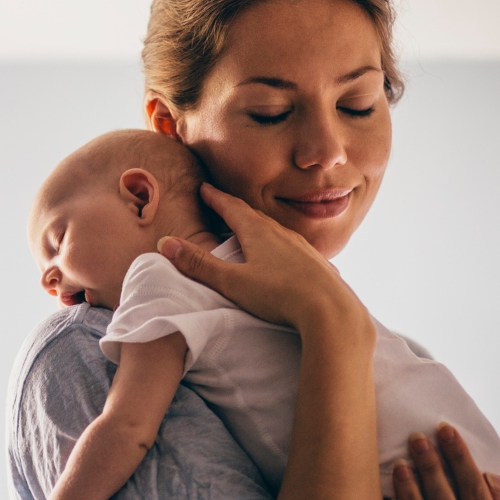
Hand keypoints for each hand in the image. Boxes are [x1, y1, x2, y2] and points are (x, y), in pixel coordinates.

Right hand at [158, 183, 366, 333]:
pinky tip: (282, 257)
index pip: (232, 207)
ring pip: (276, 231)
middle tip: (222, 205)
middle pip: (254, 216)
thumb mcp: (232, 282)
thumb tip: (166, 244)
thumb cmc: (280, 295)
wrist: (332, 312)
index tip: (204, 188)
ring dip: (259, 227)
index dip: (216, 198)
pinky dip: (279, 246)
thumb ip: (199, 264)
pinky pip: (293, 248)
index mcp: (259, 233)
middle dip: (236, 209)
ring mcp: (303, 248)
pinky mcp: (317, 265)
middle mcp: (282, 234)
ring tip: (249, 231)